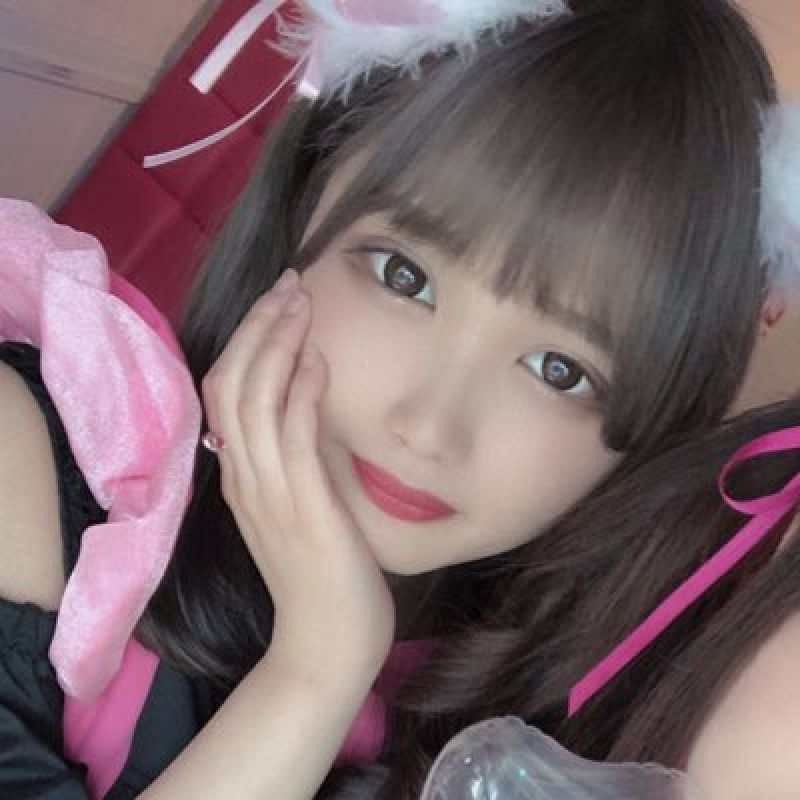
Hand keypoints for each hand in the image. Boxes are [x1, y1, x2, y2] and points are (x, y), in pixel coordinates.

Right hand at [201, 269, 394, 680]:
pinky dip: (301, 392)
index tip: (279, 302)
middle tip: (290, 285)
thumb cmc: (321, 574)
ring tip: (301, 303)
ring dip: (277, 345)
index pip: (225, 392)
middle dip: (258, 327)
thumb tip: (309, 405)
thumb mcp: (299, 507)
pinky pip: (292, 437)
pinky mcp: (303, 508)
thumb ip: (294, 461)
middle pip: (231, 383)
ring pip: (254, 400)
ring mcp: (269, 493)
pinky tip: (318, 360)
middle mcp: (245, 477)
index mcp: (241, 476)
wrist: (326, 644)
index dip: (246, 341)